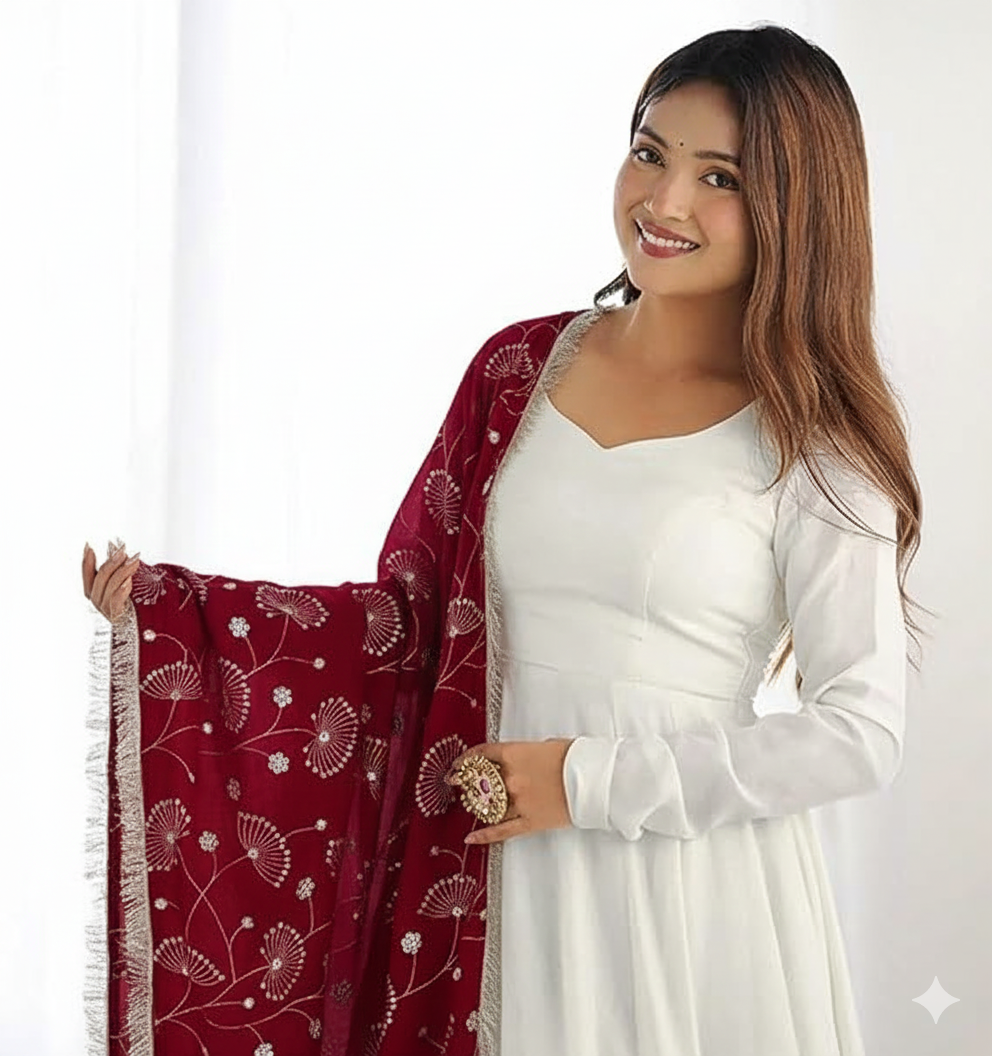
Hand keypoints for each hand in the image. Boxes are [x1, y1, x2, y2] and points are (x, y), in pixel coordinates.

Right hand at [82, 539, 141, 623]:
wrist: (149, 623)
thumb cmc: (137, 601)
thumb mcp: (127, 583)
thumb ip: (120, 571)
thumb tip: (120, 551)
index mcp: (96, 592)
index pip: (88, 575)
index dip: (87, 561)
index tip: (89, 546)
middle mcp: (97, 601)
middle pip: (101, 578)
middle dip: (112, 562)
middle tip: (123, 551)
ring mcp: (106, 610)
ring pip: (110, 586)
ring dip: (122, 571)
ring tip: (133, 561)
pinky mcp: (117, 616)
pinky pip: (116, 601)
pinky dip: (121, 589)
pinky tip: (129, 581)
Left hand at [445, 738, 575, 845]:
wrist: (596, 779)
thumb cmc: (576, 757)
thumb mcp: (549, 746)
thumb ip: (529, 754)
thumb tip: (524, 759)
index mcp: (515, 754)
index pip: (482, 755)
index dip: (467, 759)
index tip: (459, 764)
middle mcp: (512, 778)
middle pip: (481, 781)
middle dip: (467, 783)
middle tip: (455, 783)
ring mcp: (520, 802)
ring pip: (490, 806)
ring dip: (479, 806)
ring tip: (469, 805)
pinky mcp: (530, 822)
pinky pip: (502, 830)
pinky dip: (485, 835)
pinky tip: (471, 838)